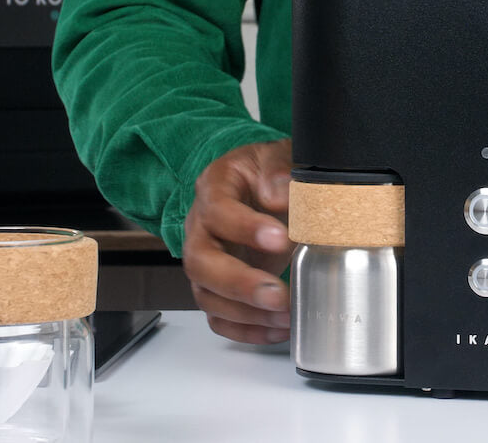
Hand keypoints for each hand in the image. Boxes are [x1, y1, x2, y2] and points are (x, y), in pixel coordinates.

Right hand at [182, 138, 294, 343]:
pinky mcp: (218, 286)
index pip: (218, 211)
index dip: (245, 228)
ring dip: (246, 313)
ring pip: (208, 296)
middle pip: (202, 263)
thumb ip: (279, 171)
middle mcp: (201, 227)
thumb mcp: (276, 156)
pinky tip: (277, 328)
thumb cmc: (267, 170)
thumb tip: (279, 195)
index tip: (280, 238)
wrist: (263, 183)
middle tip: (278, 294)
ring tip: (286, 314)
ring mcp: (207, 260)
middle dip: (240, 284)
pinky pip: (219, 316)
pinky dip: (246, 330)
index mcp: (214, 188)